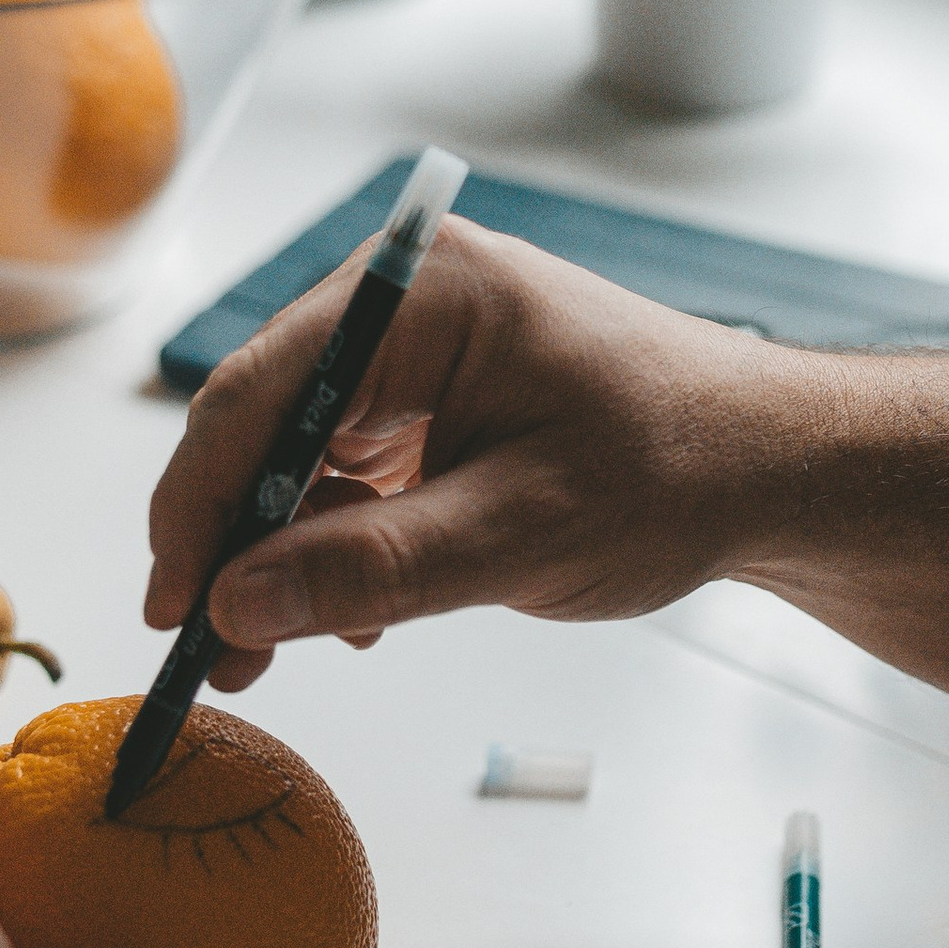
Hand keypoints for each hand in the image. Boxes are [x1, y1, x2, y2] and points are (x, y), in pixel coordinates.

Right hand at [144, 219, 789, 688]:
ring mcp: (416, 357)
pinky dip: (333, 547)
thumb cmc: (680, 469)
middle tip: (208, 649)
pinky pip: (348, 476)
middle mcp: (403, 308)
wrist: (775, 468)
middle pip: (265, 423)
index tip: (174, 606)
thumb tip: (237, 606)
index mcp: (421, 293)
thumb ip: (373, 570)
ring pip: (298, 458)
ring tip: (265, 654)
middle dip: (232, 541)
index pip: (259, 391)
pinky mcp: (434, 407)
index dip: (201, 504)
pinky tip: (346, 618)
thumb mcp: (522, 533)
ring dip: (278, 556)